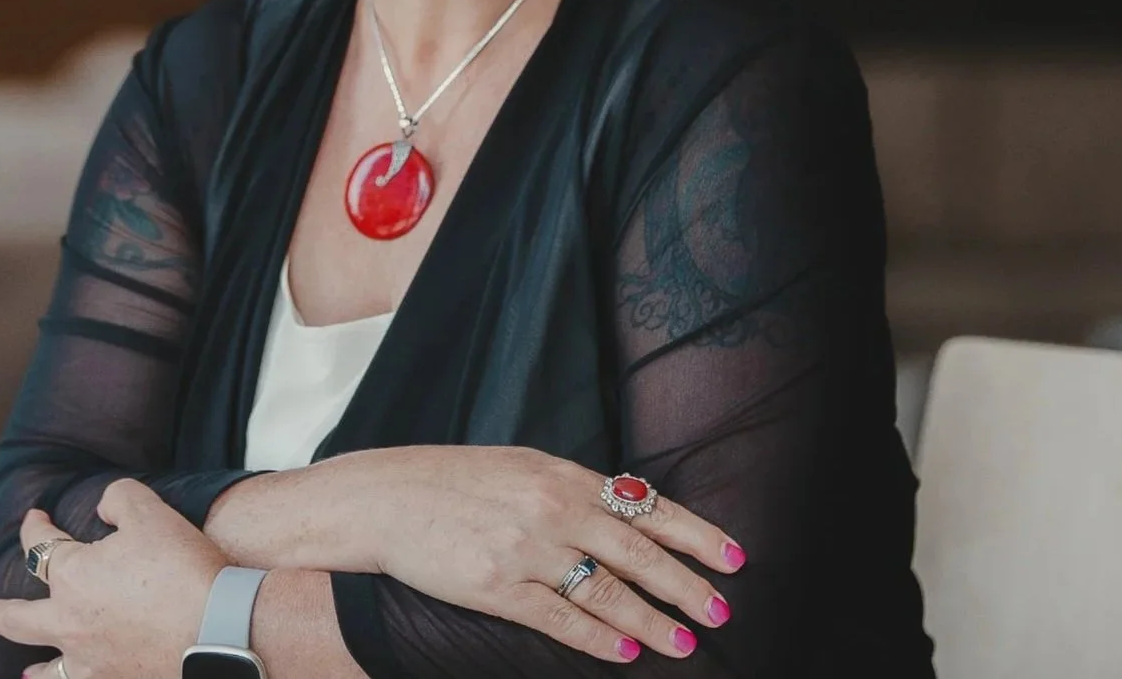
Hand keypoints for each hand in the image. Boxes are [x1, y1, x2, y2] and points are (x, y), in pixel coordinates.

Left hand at [0, 479, 226, 678]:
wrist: (214, 630)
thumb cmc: (181, 569)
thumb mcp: (151, 511)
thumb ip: (119, 498)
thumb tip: (102, 508)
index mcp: (73, 576)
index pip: (41, 548)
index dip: (35, 528)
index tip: (35, 518)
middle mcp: (69, 623)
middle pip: (20, 620)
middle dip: (1, 612)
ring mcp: (89, 661)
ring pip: (46, 671)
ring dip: (33, 670)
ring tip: (26, 673)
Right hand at [335, 447, 741, 664]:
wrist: (389, 497)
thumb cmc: (456, 479)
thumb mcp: (522, 466)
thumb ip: (572, 488)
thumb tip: (626, 509)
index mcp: (562, 474)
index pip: (645, 505)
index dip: (693, 534)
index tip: (733, 556)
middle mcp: (551, 508)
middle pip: (636, 551)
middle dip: (685, 584)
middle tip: (723, 609)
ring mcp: (525, 549)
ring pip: (605, 591)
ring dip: (650, 621)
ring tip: (686, 644)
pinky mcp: (496, 588)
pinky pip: (559, 618)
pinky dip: (598, 640)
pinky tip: (625, 655)